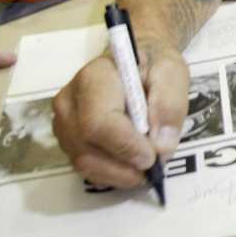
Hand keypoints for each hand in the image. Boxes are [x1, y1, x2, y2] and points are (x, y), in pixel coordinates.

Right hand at [52, 41, 188, 187]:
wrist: (136, 62)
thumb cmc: (152, 64)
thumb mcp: (172, 72)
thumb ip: (170, 105)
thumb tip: (161, 146)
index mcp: (94, 77)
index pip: (98, 121)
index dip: (125, 146)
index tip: (152, 157)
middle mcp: (69, 101)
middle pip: (86, 147)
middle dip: (124, 166)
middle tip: (153, 166)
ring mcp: (64, 122)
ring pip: (84, 162)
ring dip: (119, 174)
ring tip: (145, 167)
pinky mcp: (68, 139)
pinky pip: (84, 167)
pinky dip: (111, 174)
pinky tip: (131, 165)